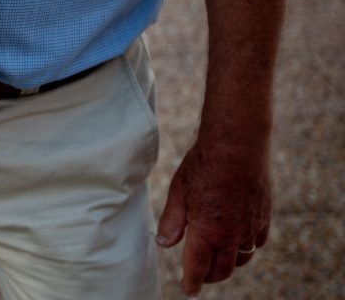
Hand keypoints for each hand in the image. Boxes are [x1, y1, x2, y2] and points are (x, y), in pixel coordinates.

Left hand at [156, 137, 271, 296]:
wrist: (237, 145)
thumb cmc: (203, 165)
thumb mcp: (178, 192)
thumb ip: (172, 222)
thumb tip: (164, 243)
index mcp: (207, 232)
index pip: (198, 269)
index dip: (191, 282)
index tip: (188, 289)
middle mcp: (232, 235)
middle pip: (222, 270)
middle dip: (209, 276)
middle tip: (199, 275)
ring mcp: (251, 227)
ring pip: (241, 259)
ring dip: (228, 262)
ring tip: (216, 257)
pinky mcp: (264, 217)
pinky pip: (256, 243)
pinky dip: (246, 248)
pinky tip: (237, 240)